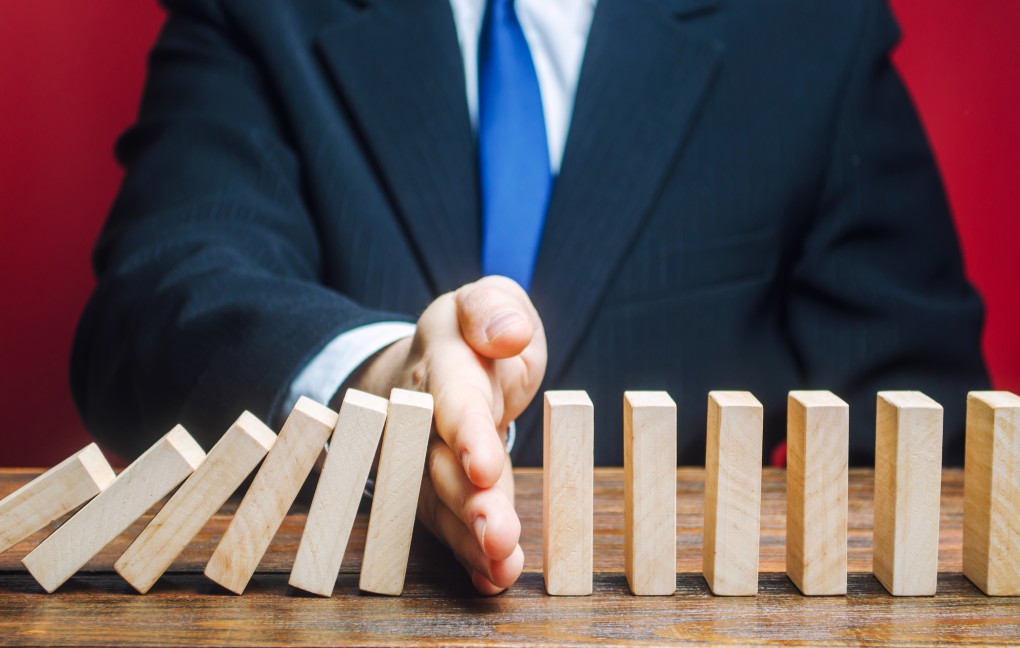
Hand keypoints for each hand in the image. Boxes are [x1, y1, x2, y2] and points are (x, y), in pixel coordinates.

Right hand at [351, 276, 546, 593]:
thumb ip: (496, 307)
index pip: (453, 398)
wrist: (432, 366)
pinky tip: (491, 580)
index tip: (485, 465)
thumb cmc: (474, 335)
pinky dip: (469, 557)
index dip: (467, 432)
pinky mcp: (433, 493)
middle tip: (499, 535)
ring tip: (502, 567)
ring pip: (442, 503)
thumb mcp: (488, 300)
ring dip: (471, 538)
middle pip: (441, 463)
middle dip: (469, 502)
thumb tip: (509, 333)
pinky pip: (447, 527)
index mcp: (443, 362)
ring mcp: (424, 460)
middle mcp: (424, 417)